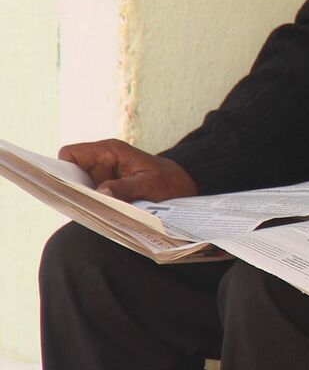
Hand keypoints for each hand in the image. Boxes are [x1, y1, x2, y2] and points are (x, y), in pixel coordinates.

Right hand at [58, 140, 196, 204]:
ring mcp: (105, 178)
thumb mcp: (150, 185)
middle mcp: (102, 163)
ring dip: (87, 201)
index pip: (71, 154)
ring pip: (82, 189)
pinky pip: (94, 198)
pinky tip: (104, 217)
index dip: (63, 169)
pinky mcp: (110, 191)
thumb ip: (126, 188)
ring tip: (96, 214)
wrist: (184, 187)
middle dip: (75, 190)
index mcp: (109, 151)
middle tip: (82, 207)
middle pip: (72, 174)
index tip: (67, 188)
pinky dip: (96, 207)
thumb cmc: (169, 181)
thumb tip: (100, 193)